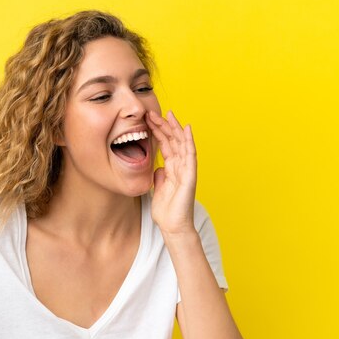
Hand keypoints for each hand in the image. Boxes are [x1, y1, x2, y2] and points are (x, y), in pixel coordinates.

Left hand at [145, 110, 196, 234]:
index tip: (148, 119)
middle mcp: (181, 166)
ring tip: (169, 114)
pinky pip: (191, 156)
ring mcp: (187, 170)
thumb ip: (160, 176)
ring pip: (182, 144)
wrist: (173, 226)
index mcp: (172, 168)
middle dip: (164, 125)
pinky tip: (187, 130)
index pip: (165, 145)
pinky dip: (189, 142)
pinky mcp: (190, 176)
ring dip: (175, 129)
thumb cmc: (166, 211)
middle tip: (153, 112)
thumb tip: (159, 167)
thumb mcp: (158, 189)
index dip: (158, 131)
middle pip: (173, 141)